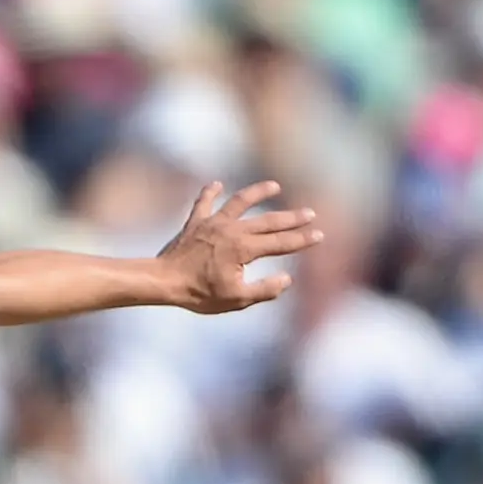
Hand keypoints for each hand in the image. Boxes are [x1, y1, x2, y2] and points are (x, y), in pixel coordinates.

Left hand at [155, 181, 320, 314]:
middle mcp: (232, 230)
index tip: (319, 235)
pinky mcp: (195, 223)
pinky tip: (217, 183)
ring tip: (274, 185)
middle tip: (310, 213)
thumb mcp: (236, 299)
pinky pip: (204, 203)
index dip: (301, 239)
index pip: (281, 243)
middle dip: (292, 218)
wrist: (164, 281)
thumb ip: (264, 290)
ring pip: (240, 202)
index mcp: (244, 249)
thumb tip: (286, 278)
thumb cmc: (198, 293)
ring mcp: (213, 223)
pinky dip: (210, 193)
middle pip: (268, 221)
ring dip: (258, 192)